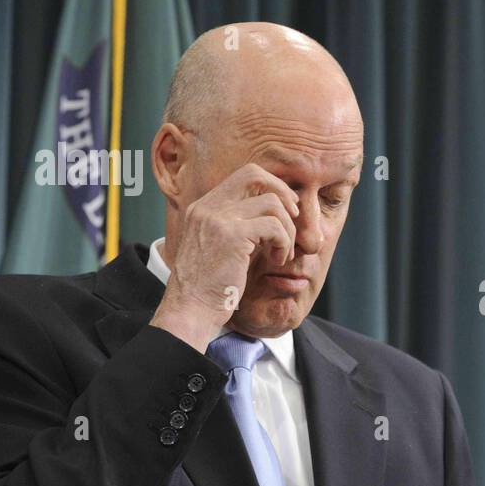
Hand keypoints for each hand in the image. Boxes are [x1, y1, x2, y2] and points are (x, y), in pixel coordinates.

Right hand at [151, 163, 300, 350]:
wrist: (191, 310)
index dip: (272, 186)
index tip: (286, 210)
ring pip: (272, 203)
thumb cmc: (209, 287)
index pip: (244, 175)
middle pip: (256, 174)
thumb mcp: (221, 247)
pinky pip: (274, 227)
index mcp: (203, 207)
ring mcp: (218, 219)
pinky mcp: (231, 236)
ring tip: (281, 253)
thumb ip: (239, 226)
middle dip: (283, 194)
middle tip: (294, 219)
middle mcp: (207, 207)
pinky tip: (277, 260)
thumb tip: (276, 210)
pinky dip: (284, 243)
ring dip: (286, 229)